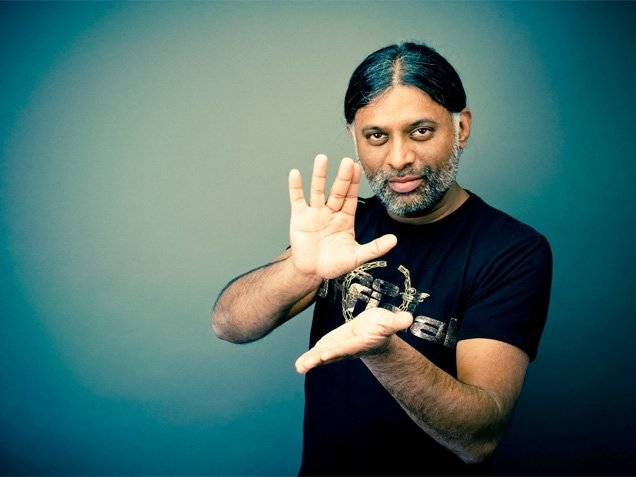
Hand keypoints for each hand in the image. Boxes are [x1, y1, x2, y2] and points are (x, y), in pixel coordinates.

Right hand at [288, 154, 396, 281]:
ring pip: (317, 190)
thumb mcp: (356, 257)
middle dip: (342, 177)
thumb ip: (375, 248)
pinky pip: (297, 199)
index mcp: (345, 219)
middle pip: (337, 191)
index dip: (354, 183)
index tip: (358, 168)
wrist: (312, 272)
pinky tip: (295, 173)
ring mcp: (314, 213)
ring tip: (322, 158)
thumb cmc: (333, 264)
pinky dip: (295, 187)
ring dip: (319, 175)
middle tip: (347, 160)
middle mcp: (330, 212)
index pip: (351, 197)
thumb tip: (394, 240)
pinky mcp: (299, 217)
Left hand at [295, 307, 412, 373]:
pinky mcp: (331, 345)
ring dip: (311, 361)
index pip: (348, 347)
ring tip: (300, 367)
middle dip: (319, 358)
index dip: (337, 350)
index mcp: (360, 342)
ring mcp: (338, 348)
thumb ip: (396, 321)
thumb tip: (408, 318)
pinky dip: (309, 358)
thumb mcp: (389, 320)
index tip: (325, 354)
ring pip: (323, 356)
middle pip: (332, 354)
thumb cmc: (382, 326)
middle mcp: (347, 348)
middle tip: (306, 364)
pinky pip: (318, 353)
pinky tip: (299, 366)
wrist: (374, 332)